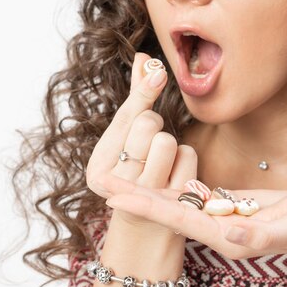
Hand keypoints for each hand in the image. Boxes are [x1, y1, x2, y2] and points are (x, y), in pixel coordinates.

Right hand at [86, 53, 196, 231]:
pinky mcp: (175, 202)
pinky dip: (185, 159)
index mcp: (97, 169)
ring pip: (167, 140)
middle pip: (147, 125)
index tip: (157, 70)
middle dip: (153, 125)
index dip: (142, 93)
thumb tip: (144, 57)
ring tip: (160, 161)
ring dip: (169, 145)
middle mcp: (116, 185)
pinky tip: (175, 174)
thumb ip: (135, 100)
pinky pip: (188, 155)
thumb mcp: (126, 141)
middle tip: (148, 142)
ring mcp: (146, 196)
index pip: (124, 120)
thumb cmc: (134, 174)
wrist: (147, 229)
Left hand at [102, 174, 286, 261]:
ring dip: (148, 186)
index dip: (146, 206)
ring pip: (177, 199)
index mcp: (224, 235)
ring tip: (121, 175)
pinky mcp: (226, 204)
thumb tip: (227, 234)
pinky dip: (173, 180)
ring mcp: (218, 215)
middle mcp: (215, 227)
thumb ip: (260, 235)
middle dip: (135, 194)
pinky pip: (194, 192)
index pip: (177, 218)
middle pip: (168, 208)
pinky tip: (157, 171)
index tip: (115, 198)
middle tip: (102, 182)